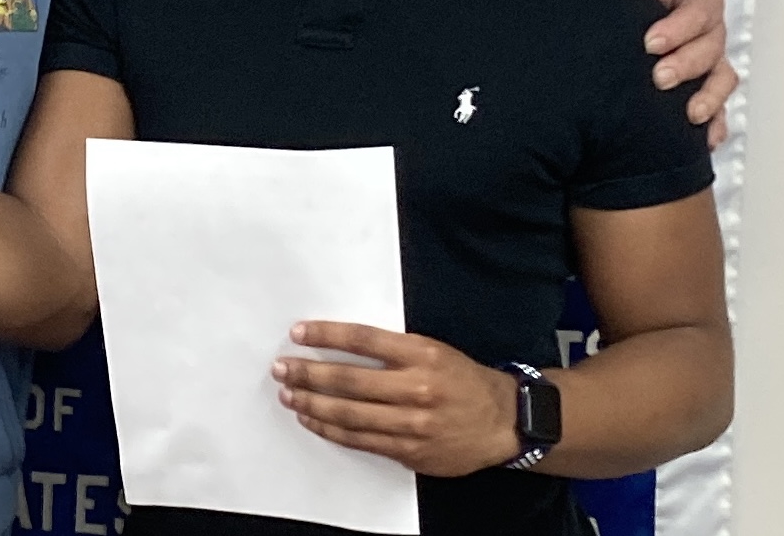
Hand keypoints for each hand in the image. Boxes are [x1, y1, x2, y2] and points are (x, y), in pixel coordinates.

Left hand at [273, 322, 519, 477]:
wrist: (502, 422)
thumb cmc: (462, 379)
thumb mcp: (433, 350)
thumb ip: (392, 349)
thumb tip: (340, 346)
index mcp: (421, 354)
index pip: (362, 340)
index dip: (326, 335)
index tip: (298, 332)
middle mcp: (415, 388)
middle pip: (349, 380)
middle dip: (308, 373)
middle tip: (281, 367)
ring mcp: (411, 424)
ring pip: (349, 414)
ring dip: (312, 403)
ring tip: (288, 394)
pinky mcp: (409, 451)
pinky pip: (360, 440)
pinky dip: (331, 429)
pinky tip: (313, 419)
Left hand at [617, 0, 737, 146]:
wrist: (628, 3)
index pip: (700, 11)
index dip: (679, 28)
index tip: (651, 42)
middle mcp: (708, 30)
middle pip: (711, 49)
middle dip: (688, 65)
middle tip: (660, 77)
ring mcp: (708, 60)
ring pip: (721, 79)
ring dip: (709, 97)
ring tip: (691, 113)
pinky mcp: (703, 85)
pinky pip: (719, 107)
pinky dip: (716, 123)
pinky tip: (708, 138)